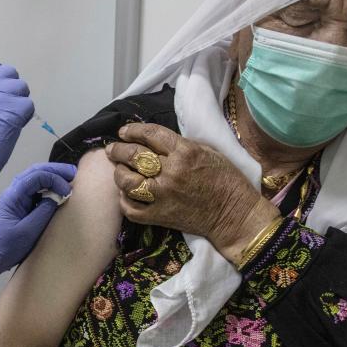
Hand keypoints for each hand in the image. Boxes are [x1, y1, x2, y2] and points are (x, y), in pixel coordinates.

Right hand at [0, 58, 34, 206]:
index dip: (0, 77)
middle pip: (10, 74)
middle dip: (12, 90)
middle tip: (6, 108)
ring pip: (22, 88)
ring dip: (19, 103)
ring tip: (9, 118)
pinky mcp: (12, 110)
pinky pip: (29, 105)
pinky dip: (25, 117)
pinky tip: (13, 126)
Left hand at [0, 162, 76, 280]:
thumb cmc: (7, 247)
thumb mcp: (28, 232)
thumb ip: (43, 212)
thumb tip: (56, 197)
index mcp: (13, 196)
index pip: (35, 177)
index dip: (54, 179)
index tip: (67, 191)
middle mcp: (14, 192)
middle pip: (36, 171)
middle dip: (56, 170)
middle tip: (74, 173)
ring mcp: (18, 196)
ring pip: (36, 178)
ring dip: (53, 176)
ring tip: (70, 178)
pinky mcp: (23, 203)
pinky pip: (37, 189)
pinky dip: (50, 186)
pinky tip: (60, 190)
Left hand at [105, 123, 277, 260]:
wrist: (234, 213)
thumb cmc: (225, 179)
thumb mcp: (208, 151)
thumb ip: (181, 144)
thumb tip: (154, 140)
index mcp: (185, 152)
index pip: (150, 135)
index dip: (133, 131)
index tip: (124, 132)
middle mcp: (171, 172)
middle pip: (134, 156)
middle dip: (118, 150)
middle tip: (112, 149)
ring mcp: (163, 196)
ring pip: (127, 182)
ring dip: (119, 174)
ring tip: (120, 170)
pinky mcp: (160, 216)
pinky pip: (131, 209)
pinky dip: (124, 200)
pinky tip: (126, 194)